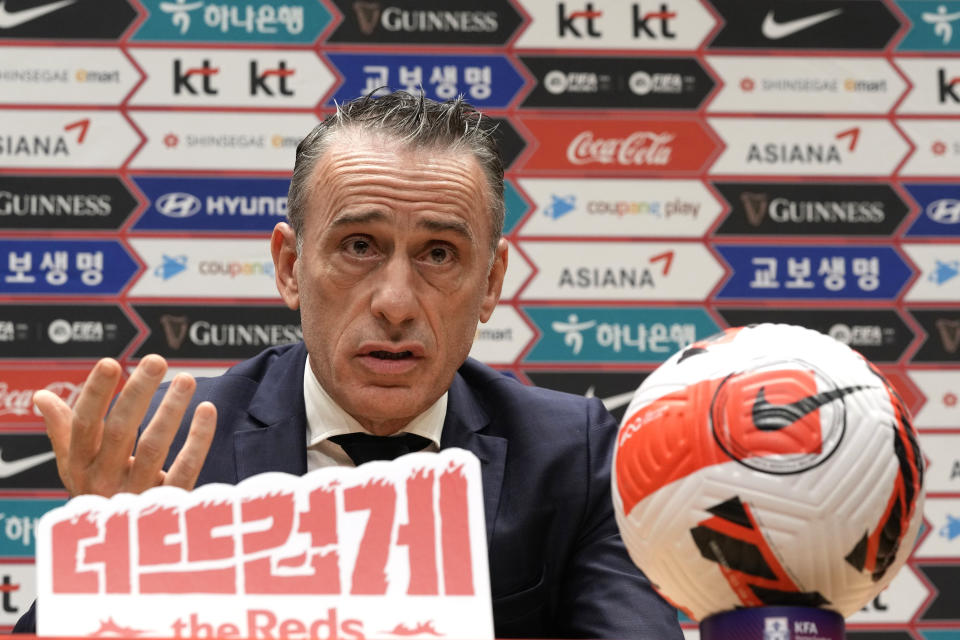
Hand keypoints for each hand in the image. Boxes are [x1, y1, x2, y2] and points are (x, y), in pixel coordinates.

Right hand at [33, 355, 216, 497]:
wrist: (122, 550)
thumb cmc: (100, 495)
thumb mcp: (76, 467)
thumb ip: (63, 430)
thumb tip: (41, 395)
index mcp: (80, 467)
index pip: (83, 426)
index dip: (95, 395)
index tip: (110, 363)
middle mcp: (104, 482)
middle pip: (119, 433)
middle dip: (137, 394)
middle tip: (156, 360)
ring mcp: (137, 496)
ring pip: (153, 448)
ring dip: (170, 411)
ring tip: (186, 379)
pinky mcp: (168, 506)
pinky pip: (185, 470)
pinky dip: (198, 439)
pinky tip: (207, 410)